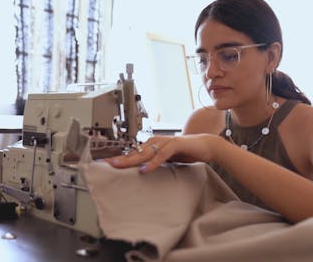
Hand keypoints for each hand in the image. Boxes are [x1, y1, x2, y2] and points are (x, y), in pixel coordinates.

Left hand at [105, 134, 221, 172]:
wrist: (205, 146)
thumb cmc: (185, 152)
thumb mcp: (166, 159)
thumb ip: (154, 163)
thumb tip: (140, 172)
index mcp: (153, 145)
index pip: (133, 152)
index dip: (120, 158)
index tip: (107, 164)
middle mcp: (156, 141)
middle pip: (135, 152)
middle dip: (120, 158)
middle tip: (107, 164)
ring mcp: (165, 142)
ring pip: (145, 152)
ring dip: (132, 160)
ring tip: (120, 166)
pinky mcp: (175, 145)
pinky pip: (162, 155)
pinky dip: (153, 163)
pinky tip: (144, 169)